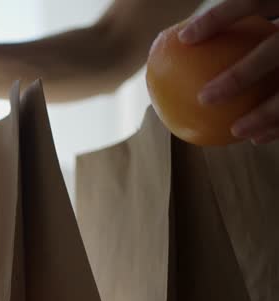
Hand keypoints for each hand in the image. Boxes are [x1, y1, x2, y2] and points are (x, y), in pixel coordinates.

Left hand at [178, 0, 278, 143]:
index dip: (218, 18)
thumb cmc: (275, 34)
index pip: (251, 1)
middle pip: (274, 49)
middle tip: (204, 98)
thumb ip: (236, 30)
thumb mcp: (263, 27)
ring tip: (237, 131)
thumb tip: (179, 49)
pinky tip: (257, 138)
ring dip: (267, 112)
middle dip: (241, 75)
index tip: (184, 38)